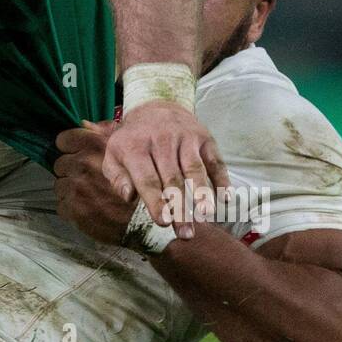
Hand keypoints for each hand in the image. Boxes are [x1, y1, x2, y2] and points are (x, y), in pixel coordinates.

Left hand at [54, 123, 135, 245]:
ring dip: (70, 190)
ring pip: (60, 185)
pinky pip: (62, 206)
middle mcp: (83, 164)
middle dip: (71, 170)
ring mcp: (77, 188)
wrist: (151, 219)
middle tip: (87, 179)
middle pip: (60, 164)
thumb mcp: (128, 148)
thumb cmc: (142, 181)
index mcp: (94, 145)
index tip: (76, 154)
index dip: (70, 147)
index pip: (64, 140)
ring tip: (90, 195)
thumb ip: (105, 133)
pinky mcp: (74, 210)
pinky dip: (72, 209)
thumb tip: (85, 124)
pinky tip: (89, 209)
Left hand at [99, 101, 228, 238]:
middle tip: (185, 234)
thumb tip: (128, 197)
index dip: (156, 201)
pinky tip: (226, 199)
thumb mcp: (115, 155)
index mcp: (136, 147)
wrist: (156, 107)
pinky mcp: (204, 138)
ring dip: (201, 195)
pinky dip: (222, 180)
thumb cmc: (133, 142)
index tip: (163, 222)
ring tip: (206, 216)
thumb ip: (117, 178)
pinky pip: (215, 161)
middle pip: (172, 179)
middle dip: (180, 209)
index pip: (147, 178)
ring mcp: (185, 138)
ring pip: (195, 169)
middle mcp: (162, 141)